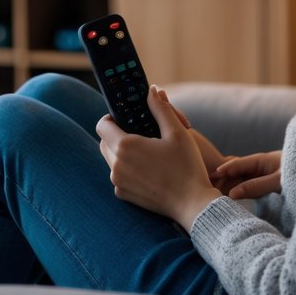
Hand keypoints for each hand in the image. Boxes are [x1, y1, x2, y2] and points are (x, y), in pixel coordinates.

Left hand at [97, 85, 221, 228]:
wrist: (192, 204)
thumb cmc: (187, 166)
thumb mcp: (178, 132)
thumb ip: (161, 108)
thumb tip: (151, 90)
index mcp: (125, 146)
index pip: (102, 125)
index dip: (111, 118)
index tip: (126, 119)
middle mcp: (116, 165)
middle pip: (104, 142)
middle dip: (116, 134)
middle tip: (139, 134)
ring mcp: (118, 182)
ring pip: (110, 159)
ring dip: (121, 152)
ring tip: (146, 152)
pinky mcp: (123, 195)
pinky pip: (118, 176)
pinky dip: (127, 169)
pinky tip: (148, 170)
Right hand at [211, 151, 281, 198]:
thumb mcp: (276, 181)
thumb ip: (256, 186)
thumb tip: (232, 194)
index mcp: (259, 161)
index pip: (235, 164)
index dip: (221, 171)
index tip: (208, 177)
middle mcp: (257, 167)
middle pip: (234, 173)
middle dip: (220, 180)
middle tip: (206, 190)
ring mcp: (260, 176)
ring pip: (239, 182)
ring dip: (228, 188)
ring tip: (214, 198)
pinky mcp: (264, 186)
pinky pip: (247, 189)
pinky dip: (238, 194)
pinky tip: (231, 202)